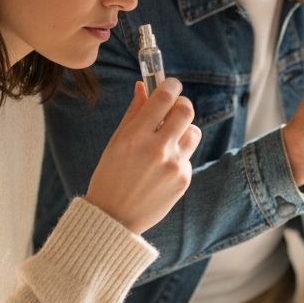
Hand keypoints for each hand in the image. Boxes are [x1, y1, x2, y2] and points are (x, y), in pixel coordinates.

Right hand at [85, 79, 200, 233]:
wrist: (115, 218)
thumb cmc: (110, 176)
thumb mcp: (116, 142)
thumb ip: (133, 113)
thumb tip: (143, 86)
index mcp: (136, 136)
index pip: (164, 97)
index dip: (170, 85)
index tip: (170, 84)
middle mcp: (157, 149)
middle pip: (186, 110)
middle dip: (181, 104)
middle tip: (173, 109)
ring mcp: (174, 165)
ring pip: (193, 132)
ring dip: (183, 131)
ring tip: (167, 141)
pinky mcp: (184, 180)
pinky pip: (188, 157)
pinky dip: (178, 157)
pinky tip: (161, 170)